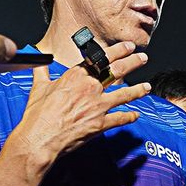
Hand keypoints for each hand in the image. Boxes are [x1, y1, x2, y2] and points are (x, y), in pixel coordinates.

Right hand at [11, 40, 150, 170]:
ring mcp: (98, 105)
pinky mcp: (101, 123)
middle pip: (117, 70)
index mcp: (76, 76)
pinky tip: (136, 114)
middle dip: (133, 62)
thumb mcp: (39, 88)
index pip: (101, 58)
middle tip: (143, 58)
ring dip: (138, 90)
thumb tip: (39, 61)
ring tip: (147, 86)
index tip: (127, 46)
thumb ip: (42, 72)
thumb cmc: (38, 115)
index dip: (118, 51)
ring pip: (125, 94)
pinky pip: (120, 118)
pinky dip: (130, 116)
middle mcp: (90, 87)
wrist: (39, 139)